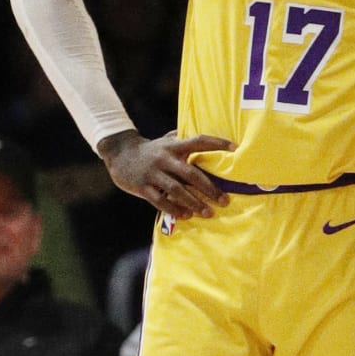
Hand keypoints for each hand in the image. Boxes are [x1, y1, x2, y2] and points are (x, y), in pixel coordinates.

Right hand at [99, 129, 234, 217]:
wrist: (119, 154)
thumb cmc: (151, 150)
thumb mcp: (166, 141)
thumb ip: (185, 141)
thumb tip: (210, 139)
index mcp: (174, 146)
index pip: (199, 141)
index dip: (217, 142)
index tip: (235, 147)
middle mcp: (164, 159)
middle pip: (191, 174)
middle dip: (209, 189)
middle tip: (224, 201)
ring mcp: (153, 173)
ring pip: (177, 190)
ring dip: (194, 203)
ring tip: (208, 213)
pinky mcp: (142, 187)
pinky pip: (160, 201)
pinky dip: (174, 209)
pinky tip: (186, 215)